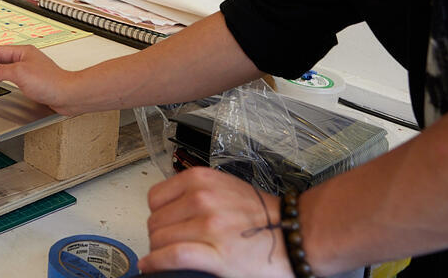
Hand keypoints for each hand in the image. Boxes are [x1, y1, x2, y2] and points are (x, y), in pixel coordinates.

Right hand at [0, 45, 84, 114]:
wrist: (67, 94)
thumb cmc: (50, 82)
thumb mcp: (19, 73)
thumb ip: (2, 72)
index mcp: (24, 52)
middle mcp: (27, 58)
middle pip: (2, 56)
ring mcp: (31, 69)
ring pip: (8, 66)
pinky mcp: (34, 80)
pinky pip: (14, 75)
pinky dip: (4, 77)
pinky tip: (4, 81)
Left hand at [138, 167, 293, 277]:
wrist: (296, 233)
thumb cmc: (264, 215)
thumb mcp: (224, 188)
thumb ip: (196, 192)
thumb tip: (170, 209)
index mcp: (202, 180)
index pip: (155, 198)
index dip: (157, 215)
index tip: (162, 223)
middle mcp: (202, 199)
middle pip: (156, 221)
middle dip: (160, 235)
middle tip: (171, 243)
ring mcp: (209, 226)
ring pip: (161, 239)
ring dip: (160, 251)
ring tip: (169, 256)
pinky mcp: (216, 253)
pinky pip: (173, 256)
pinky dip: (157, 262)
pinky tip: (151, 266)